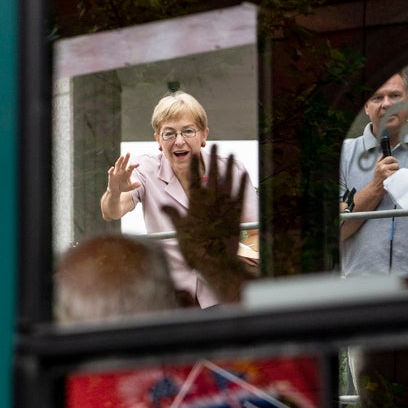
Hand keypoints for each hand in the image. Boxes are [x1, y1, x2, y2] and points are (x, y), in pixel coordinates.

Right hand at [106, 153, 140, 196]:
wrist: (115, 190)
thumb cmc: (123, 187)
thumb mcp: (129, 188)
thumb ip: (134, 186)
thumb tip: (140, 184)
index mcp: (127, 173)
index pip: (131, 167)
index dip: (134, 165)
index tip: (138, 164)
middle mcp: (122, 171)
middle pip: (124, 163)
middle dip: (126, 159)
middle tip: (128, 153)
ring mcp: (116, 173)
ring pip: (118, 165)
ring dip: (119, 161)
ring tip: (122, 156)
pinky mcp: (111, 176)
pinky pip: (111, 172)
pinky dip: (111, 170)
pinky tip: (112, 168)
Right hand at [162, 145, 248, 303]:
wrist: (217, 262)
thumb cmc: (196, 249)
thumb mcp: (180, 231)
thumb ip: (174, 215)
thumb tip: (163, 205)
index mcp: (196, 202)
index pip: (194, 177)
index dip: (194, 163)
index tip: (195, 152)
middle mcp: (212, 200)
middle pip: (214, 174)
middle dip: (214, 158)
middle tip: (216, 145)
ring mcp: (226, 205)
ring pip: (229, 180)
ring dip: (230, 166)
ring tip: (231, 154)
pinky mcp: (237, 213)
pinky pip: (241, 193)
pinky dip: (242, 183)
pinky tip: (243, 174)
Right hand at [370, 155, 398, 188]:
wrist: (375, 188)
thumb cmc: (377, 179)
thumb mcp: (377, 168)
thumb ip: (380, 160)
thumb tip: (384, 154)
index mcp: (380, 164)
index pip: (390, 158)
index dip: (394, 160)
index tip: (394, 163)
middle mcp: (383, 168)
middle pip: (396, 164)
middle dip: (396, 168)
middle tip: (393, 171)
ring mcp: (387, 173)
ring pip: (397, 170)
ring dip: (397, 173)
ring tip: (393, 176)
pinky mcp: (390, 178)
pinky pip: (398, 175)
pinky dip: (397, 177)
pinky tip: (394, 179)